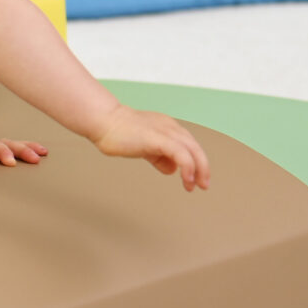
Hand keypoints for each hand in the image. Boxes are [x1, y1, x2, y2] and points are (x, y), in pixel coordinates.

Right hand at [94, 108, 211, 190]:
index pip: (190, 145)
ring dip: (198, 170)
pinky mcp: (159, 139)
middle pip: (196, 148)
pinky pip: (181, 154)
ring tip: (194, 186)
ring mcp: (166, 132)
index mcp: (169, 127)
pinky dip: (187, 167)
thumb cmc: (119, 133)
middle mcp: (171, 127)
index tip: (196, 178)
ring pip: (193, 151)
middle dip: (203, 168)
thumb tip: (171, 169)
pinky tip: (186, 179)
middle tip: (203, 185)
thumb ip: (158, 156)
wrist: (104, 122)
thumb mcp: (145, 146)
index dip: (197, 162)